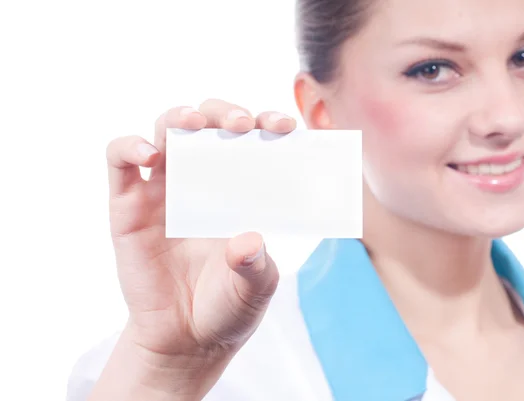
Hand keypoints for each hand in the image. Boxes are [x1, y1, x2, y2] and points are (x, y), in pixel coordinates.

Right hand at [106, 99, 296, 362]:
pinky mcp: (128, 206)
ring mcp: (163, 190)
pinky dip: (129, 147)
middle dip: (224, 112)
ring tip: (194, 124)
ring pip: (164, 130)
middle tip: (240, 124)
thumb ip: (255, 266)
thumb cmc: (227, 306)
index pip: (251, 141)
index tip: (286, 126)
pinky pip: (120, 162)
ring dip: (179, 117)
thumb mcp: (253, 288)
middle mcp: (201, 180)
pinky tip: (148, 155)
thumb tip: (250, 241)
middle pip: (207, 122)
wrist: (185, 340)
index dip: (266, 124)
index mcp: (239, 190)